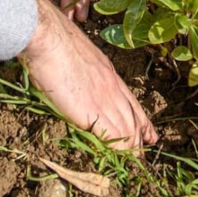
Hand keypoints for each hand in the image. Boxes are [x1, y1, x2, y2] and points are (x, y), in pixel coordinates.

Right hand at [20, 0, 156, 148]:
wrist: (49, 37)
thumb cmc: (55, 41)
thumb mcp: (79, 54)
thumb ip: (84, 70)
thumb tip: (78, 78)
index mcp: (108, 72)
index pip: (131, 100)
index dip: (141, 118)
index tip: (148, 131)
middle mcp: (112, 86)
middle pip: (132, 117)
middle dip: (139, 136)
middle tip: (144, 152)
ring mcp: (104, 98)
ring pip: (126, 128)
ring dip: (131, 146)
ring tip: (136, 160)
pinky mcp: (91, 111)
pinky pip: (111, 135)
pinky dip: (119, 149)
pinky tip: (122, 158)